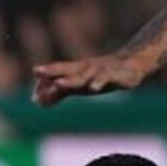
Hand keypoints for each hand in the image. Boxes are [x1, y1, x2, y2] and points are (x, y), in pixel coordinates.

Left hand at [32, 52, 147, 105]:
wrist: (132, 65)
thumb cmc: (100, 76)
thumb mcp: (78, 85)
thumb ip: (58, 92)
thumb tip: (36, 100)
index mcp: (77, 70)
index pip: (59, 70)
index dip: (47, 71)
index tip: (34, 72)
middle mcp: (86, 69)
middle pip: (68, 70)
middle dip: (53, 71)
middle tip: (38, 71)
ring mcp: (100, 71)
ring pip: (85, 75)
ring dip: (71, 79)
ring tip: (59, 83)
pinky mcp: (115, 76)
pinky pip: (106, 79)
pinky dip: (99, 82)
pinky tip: (93, 88)